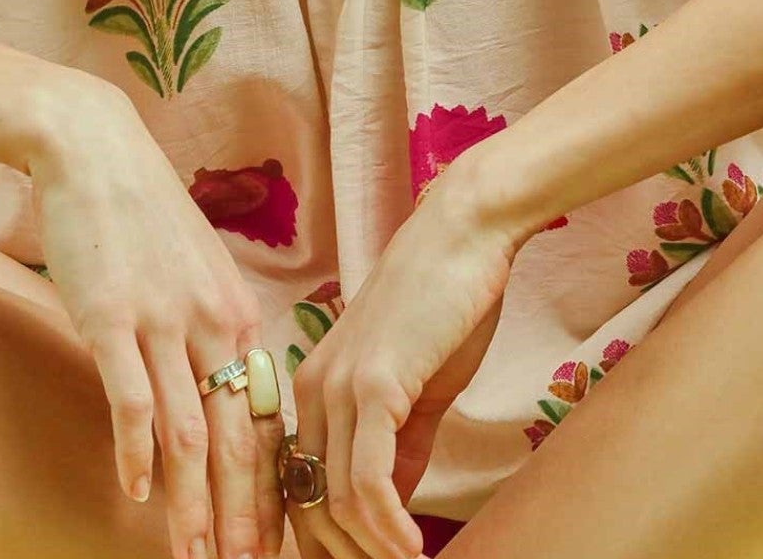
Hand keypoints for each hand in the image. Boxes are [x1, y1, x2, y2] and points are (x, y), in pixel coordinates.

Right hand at [26, 76, 285, 558]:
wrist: (97, 150)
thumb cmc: (144, 214)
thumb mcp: (198, 273)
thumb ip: (210, 332)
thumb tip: (217, 389)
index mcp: (239, 316)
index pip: (264, 421)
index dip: (270, 488)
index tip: (274, 540)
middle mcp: (212, 323)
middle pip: (238, 439)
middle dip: (244, 516)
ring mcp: (164, 322)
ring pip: (189, 433)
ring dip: (193, 506)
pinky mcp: (113, 318)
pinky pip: (132, 399)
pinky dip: (135, 453)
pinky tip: (135, 495)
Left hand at [285, 159, 522, 558]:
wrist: (464, 235)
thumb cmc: (445, 303)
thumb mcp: (417, 388)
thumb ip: (399, 448)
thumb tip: (390, 511)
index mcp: (315, 390)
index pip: (298, 490)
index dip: (322, 544)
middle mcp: (313, 391)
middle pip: (308, 507)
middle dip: (343, 557)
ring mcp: (339, 387)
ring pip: (334, 502)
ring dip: (371, 552)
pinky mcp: (374, 385)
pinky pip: (367, 480)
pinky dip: (387, 527)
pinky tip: (411, 548)